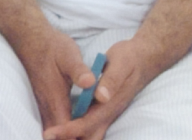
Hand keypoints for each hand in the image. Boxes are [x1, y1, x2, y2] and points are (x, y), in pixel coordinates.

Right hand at [13, 25, 96, 134]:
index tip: (89, 139)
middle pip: (58, 135)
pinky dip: (62, 130)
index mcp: (56, 98)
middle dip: (72, 138)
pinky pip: (51, 122)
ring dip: (67, 136)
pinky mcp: (44, 100)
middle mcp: (48, 105)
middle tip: (89, 139)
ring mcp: (44, 103)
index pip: (65, 130)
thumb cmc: (52, 46)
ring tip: (84, 137)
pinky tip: (74, 130)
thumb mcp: (69, 55)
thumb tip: (90, 82)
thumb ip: (79, 70)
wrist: (31, 38)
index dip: (76, 138)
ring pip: (53, 130)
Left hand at [41, 37, 159, 139]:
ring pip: (91, 133)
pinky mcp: (104, 109)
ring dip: (73, 137)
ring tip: (53, 136)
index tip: (51, 133)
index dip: (69, 130)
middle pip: (89, 135)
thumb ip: (111, 80)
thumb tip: (101, 97)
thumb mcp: (120, 64)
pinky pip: (91, 126)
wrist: (143, 58)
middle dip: (69, 139)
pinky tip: (65, 131)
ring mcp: (107, 112)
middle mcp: (109, 112)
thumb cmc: (129, 59)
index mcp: (110, 103)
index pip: (87, 123)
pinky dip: (77, 132)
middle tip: (48, 137)